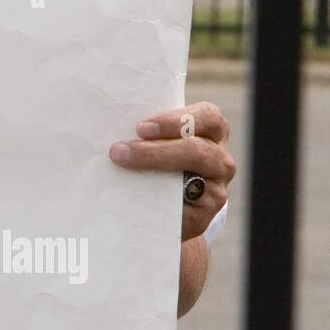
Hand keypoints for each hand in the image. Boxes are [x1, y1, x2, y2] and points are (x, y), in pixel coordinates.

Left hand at [108, 100, 235, 242]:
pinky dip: (158, 200)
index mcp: (212, 131)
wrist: (164, 205)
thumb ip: (147, 131)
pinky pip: (185, 208)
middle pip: (197, 150)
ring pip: (194, 177)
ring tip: (123, 166)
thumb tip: (109, 122)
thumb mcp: (158, 140)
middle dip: (155, 150)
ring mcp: (216, 187)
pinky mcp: (205, 214)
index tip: (140, 127)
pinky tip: (135, 195)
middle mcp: (220, 158)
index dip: (174, 120)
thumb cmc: (157, 159)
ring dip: (155, 168)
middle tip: (119, 151)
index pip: (207, 116)